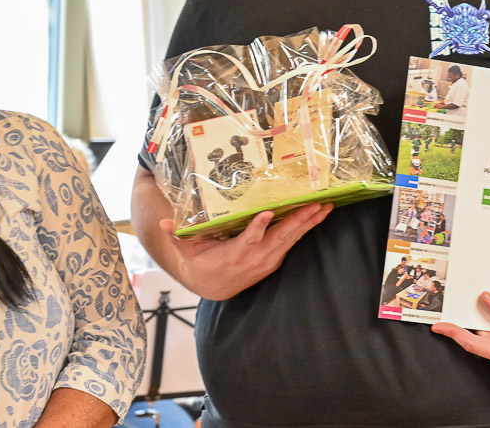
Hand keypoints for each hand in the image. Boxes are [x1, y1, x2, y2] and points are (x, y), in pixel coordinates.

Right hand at [159, 203, 331, 300]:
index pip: (247, 241)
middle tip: (316, 204)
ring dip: (309, 223)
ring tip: (326, 207)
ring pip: (291, 240)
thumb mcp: (186, 249)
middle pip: (279, 238)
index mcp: (234, 255)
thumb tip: (164, 223)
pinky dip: (306, 229)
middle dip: (299, 221)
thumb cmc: (199, 262)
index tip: (268, 214)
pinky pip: (293, 242)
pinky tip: (318, 215)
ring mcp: (267, 261)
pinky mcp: (275, 260)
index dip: (257, 229)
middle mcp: (255, 259)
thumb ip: (177, 235)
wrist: (213, 286)